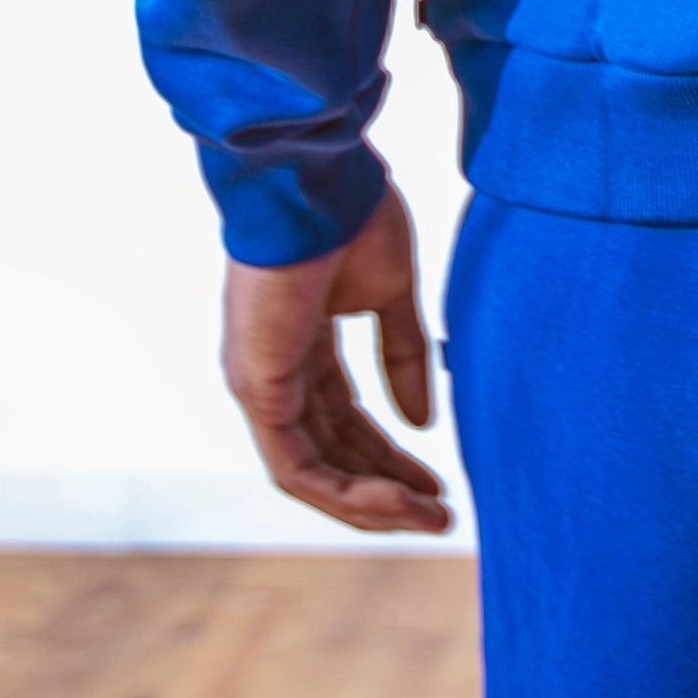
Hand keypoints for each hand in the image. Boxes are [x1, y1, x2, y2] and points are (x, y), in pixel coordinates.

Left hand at [221, 184, 452, 533]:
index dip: (392, 456)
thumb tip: (421, 420)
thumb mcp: (392, 295)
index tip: (438, 484)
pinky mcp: (258, 389)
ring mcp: (262, 384)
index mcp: (303, 344)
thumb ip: (403, 357)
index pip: (346, 419)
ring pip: (312, 472)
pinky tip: (394, 501)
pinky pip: (297, 466)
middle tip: (439, 516)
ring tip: (427, 519)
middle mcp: (275, 372)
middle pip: (332, 452)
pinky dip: (344, 492)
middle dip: (386, 489)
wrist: (317, 178)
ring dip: (370, 505)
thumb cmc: (350, 215)